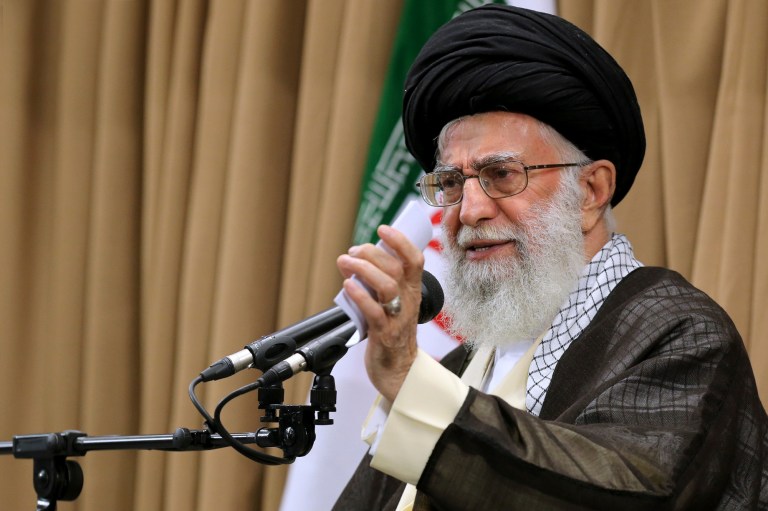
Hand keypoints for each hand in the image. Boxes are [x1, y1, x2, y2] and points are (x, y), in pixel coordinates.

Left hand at [336, 225, 424, 401]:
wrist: (399, 372)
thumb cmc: (393, 334)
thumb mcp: (393, 303)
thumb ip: (381, 282)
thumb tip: (358, 260)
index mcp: (413, 291)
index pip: (415, 260)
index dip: (400, 241)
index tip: (382, 228)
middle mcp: (408, 302)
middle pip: (396, 268)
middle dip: (372, 253)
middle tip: (353, 251)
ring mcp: (398, 318)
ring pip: (387, 285)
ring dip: (363, 269)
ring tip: (346, 262)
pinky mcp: (384, 335)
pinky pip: (373, 311)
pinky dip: (359, 295)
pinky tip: (348, 286)